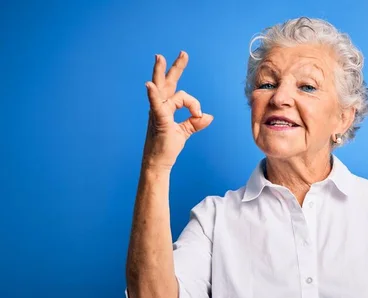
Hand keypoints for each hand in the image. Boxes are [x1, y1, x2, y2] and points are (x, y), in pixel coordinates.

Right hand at [142, 51, 213, 170]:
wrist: (158, 163)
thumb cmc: (167, 147)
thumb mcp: (184, 132)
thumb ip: (195, 123)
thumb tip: (209, 116)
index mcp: (166, 108)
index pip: (182, 96)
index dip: (194, 104)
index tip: (200, 116)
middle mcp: (159, 107)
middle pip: (167, 83)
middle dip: (175, 67)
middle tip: (183, 54)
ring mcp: (157, 113)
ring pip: (163, 90)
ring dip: (160, 72)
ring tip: (159, 57)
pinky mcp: (158, 121)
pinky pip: (156, 106)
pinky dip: (153, 96)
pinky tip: (149, 85)